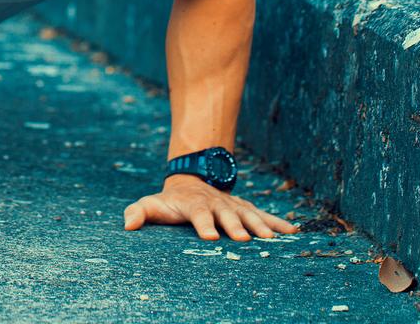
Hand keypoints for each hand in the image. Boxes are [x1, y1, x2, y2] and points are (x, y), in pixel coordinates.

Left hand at [123, 174, 298, 240]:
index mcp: (195, 204)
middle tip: (245, 238)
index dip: (204, 224)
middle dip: (236, 226)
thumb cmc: (169, 200)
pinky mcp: (245, 209)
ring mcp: (233, 205)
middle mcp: (217, 204)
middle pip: (227, 215)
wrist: (191, 181)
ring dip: (261, 226)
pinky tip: (292, 233)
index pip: (198, 214)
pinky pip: (263, 215)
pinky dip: (278, 223)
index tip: (210, 236)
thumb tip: (127, 225)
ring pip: (248, 214)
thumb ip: (138, 212)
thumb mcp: (151, 204)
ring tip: (273, 238)